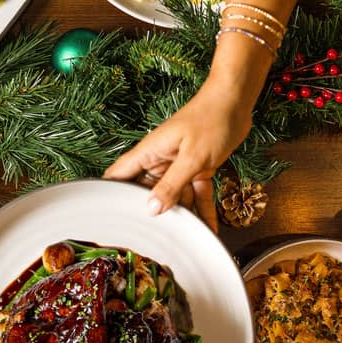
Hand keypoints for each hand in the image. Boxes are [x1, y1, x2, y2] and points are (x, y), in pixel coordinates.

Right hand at [103, 80, 253, 231]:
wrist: (236, 101)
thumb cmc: (211, 119)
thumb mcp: (192, 157)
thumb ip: (171, 185)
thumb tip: (151, 209)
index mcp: (150, 152)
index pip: (119, 174)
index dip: (109, 193)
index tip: (105, 217)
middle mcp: (161, 160)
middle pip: (148, 191)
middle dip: (150, 213)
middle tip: (150, 239)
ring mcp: (179, 164)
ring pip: (175, 196)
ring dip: (182, 215)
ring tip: (185, 241)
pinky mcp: (198, 167)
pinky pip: (197, 193)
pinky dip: (204, 209)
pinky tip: (209, 228)